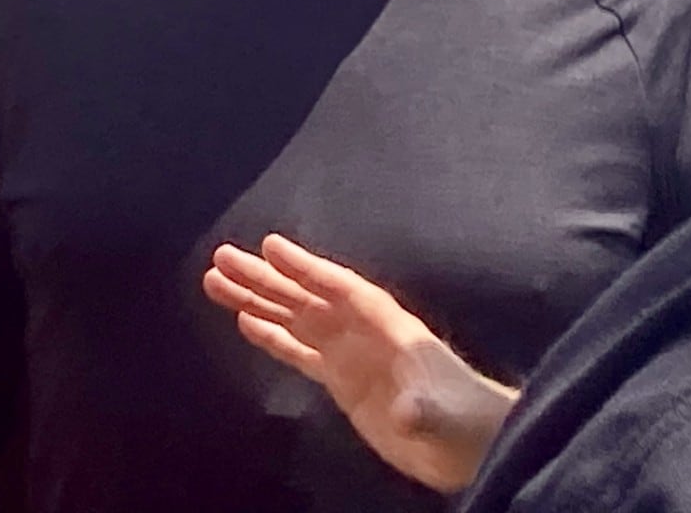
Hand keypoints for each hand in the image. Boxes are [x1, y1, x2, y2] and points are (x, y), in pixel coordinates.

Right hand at [202, 234, 517, 493]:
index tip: (270, 246)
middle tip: (221, 258)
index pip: (341, 290)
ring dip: (259, 299)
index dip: (307, 269)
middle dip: (266, 278)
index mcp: (389, 328)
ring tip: (216, 281)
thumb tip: (405, 411)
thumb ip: (422, 410)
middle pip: (307, 298)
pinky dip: (273, 336)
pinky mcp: (344, 381)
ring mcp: (351, 354)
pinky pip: (300, 350)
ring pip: (296, 318)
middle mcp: (364, 333)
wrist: (474, 444)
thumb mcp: (446, 418)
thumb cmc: (466, 422)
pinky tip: (244, 320)